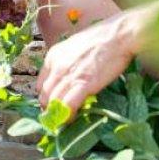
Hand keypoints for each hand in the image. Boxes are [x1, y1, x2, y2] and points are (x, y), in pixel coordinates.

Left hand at [36, 9, 150, 113]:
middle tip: (56, 118)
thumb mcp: (74, 47)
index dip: (46, 97)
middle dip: (49, 109)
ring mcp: (69, 75)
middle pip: (44, 95)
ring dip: (56, 116)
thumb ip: (67, 62)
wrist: (117, 35)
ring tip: (62, 124)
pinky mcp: (83, 84)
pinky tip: (70, 121)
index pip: (40, 84)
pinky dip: (67, 116)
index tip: (52, 104)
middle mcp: (56, 66)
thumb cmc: (101, 39)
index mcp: (53, 56)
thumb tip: (69, 77)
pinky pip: (68, 105)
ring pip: (53, 102)